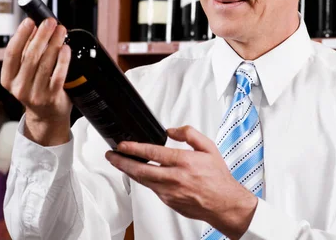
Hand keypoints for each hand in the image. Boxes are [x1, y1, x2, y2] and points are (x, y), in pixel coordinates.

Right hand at [1, 18, 72, 144]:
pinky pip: (58, 75)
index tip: (30, 21)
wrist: (46, 116)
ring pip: (45, 64)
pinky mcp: (52, 97)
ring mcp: (35, 94)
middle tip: (50, 22)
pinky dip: (63, 60)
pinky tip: (66, 48)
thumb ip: (26, 53)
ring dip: (54, 43)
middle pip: (30, 56)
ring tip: (60, 30)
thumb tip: (35, 28)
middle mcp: (19, 88)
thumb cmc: (35, 88)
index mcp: (8, 79)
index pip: (11, 53)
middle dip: (41, 35)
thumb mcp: (24, 73)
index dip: (21, 35)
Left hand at [105, 126, 257, 239]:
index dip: (133, 148)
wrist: (224, 204)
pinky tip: (139, 174)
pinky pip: (151, 188)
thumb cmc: (218, 178)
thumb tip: (171, 130)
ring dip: (128, 171)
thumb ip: (189, 134)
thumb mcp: (208, 148)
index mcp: (183, 162)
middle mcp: (174, 178)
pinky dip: (142, 180)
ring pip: (142, 180)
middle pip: (140, 169)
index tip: (122, 144)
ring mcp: (169, 192)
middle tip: (111, 155)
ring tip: (118, 163)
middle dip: (122, 161)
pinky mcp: (168, 201)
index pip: (152, 152)